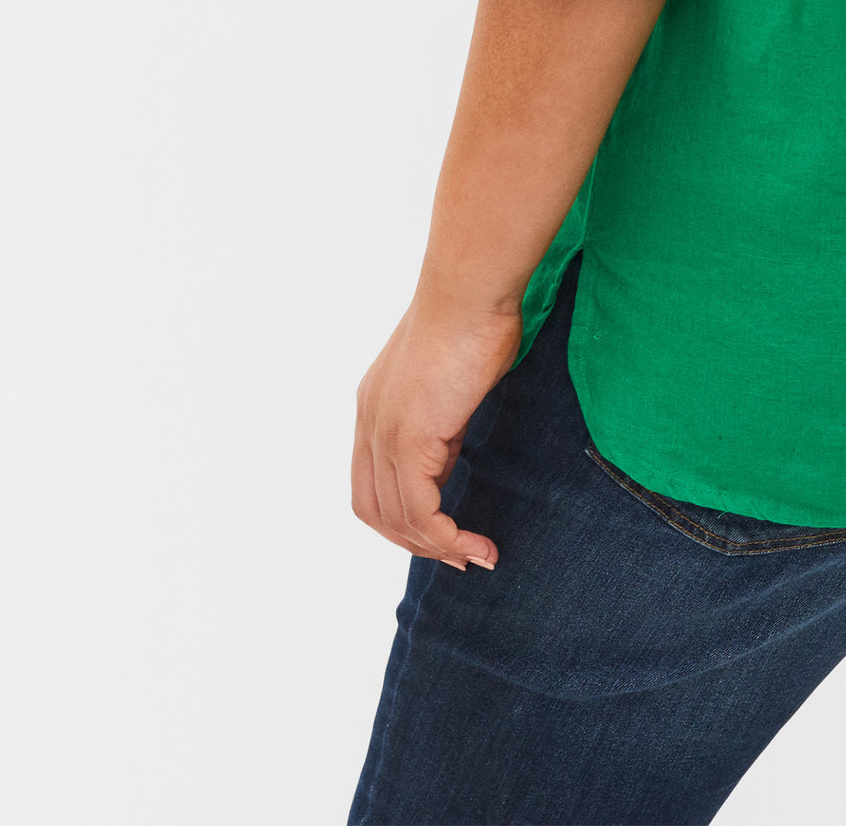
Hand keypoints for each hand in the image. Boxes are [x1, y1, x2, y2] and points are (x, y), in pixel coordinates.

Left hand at [351, 293, 521, 569]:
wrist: (472, 289)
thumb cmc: (475, 315)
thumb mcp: (453, 375)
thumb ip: (444, 413)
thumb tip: (453, 443)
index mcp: (375, 405)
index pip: (372, 481)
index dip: (402, 517)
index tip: (445, 531)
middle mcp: (369, 422)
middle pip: (374, 509)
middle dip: (415, 542)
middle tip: (461, 556)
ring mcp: (384, 432)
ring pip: (397, 517)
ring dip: (436, 547)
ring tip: (477, 555)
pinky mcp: (408, 440)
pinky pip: (420, 511)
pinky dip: (445, 537)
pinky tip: (475, 543)